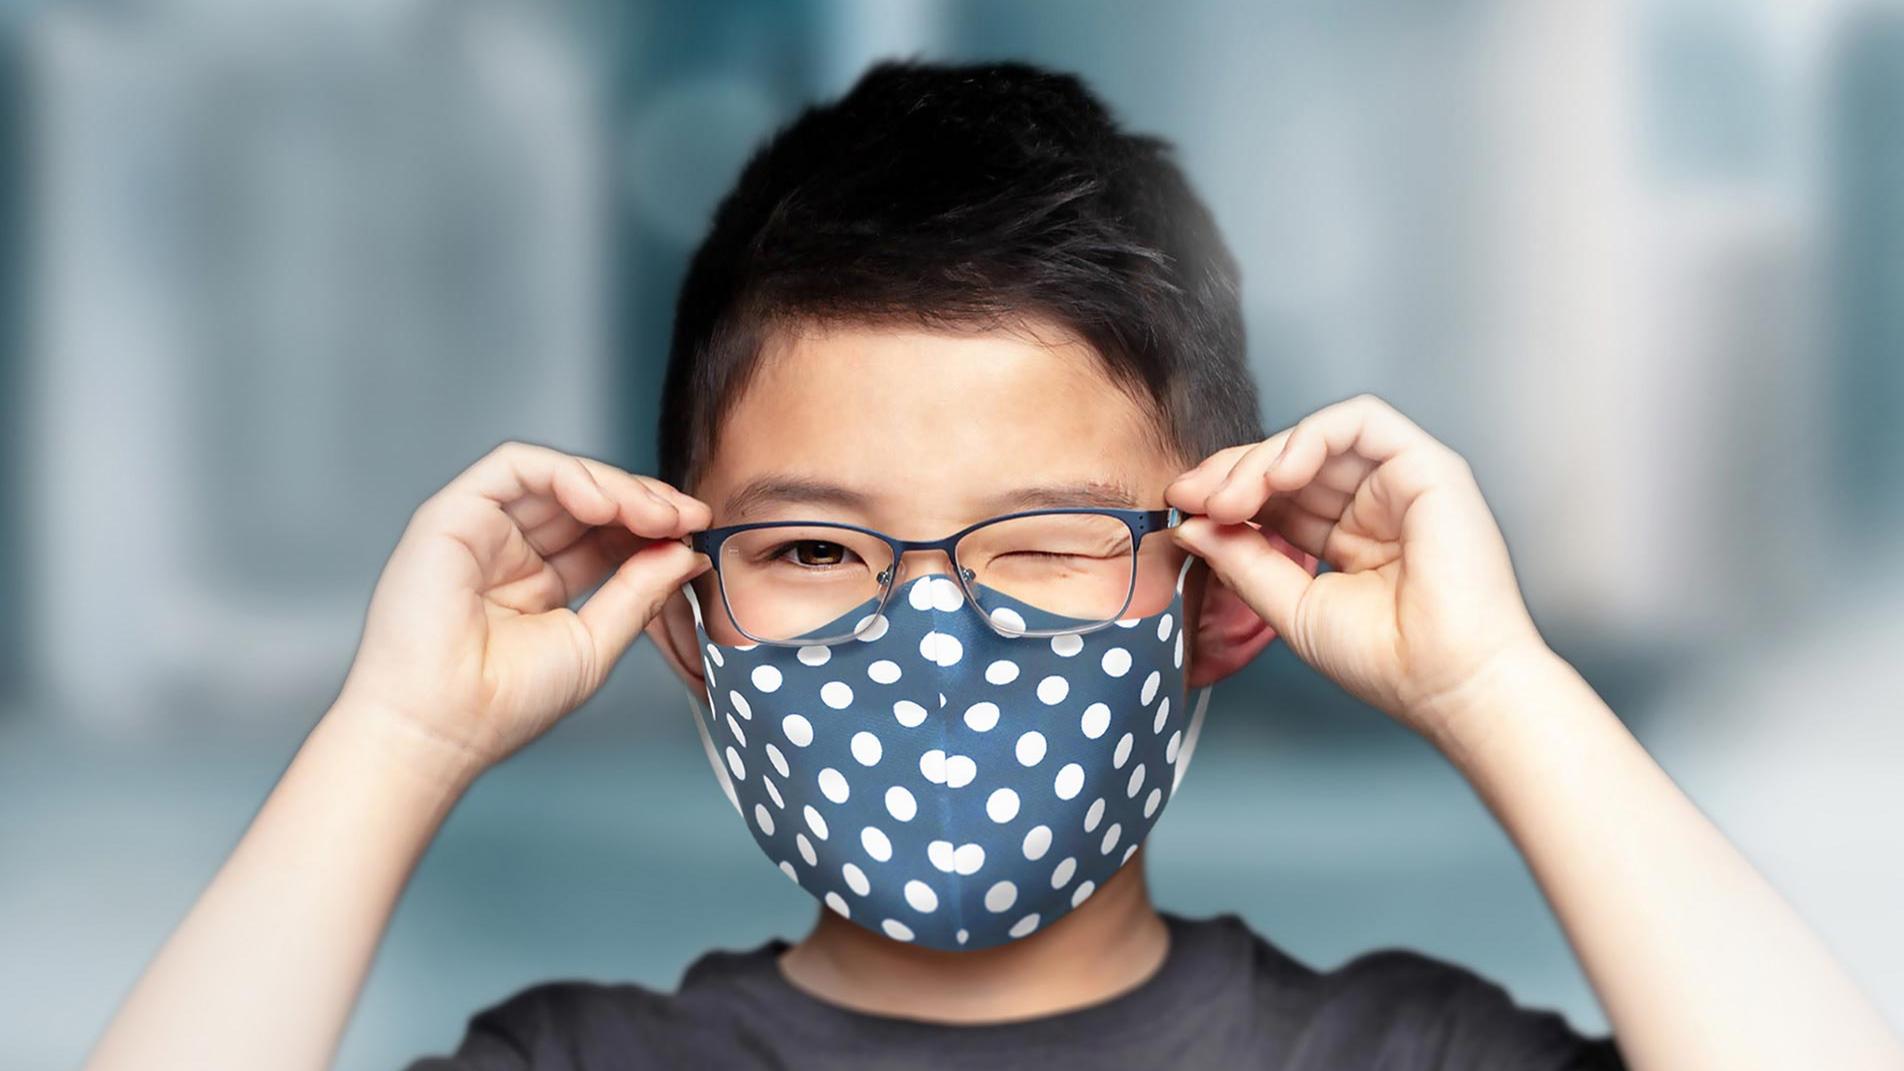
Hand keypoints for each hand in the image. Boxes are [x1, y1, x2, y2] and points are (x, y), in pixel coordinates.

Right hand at [333, 441, 709, 777]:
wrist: (446, 727)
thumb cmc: (506, 703)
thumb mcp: (595, 641)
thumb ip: (639, 592)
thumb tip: (687, 552)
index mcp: (540, 583)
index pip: (605, 535)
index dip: (651, 528)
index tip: (696, 534)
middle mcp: (510, 550)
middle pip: (587, 501)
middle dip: (644, 502)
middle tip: (687, 517)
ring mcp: (481, 529)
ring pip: (558, 477)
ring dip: (616, 487)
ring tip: (655, 514)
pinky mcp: (453, 514)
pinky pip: (515, 468)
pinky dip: (566, 475)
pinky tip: (604, 504)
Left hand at [1166, 393, 1548, 740]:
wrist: (1445, 683)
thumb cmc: (1386, 661)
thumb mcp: (1290, 607)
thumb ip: (1241, 561)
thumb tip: (1191, 524)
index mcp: (1349, 538)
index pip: (1278, 495)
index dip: (1228, 492)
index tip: (1183, 506)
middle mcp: (1376, 505)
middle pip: (1291, 461)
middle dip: (1234, 472)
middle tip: (1193, 496)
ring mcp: (1401, 484)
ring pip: (1318, 438)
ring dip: (1263, 458)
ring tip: (1230, 496)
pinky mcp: (1427, 467)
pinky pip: (1361, 423)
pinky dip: (1311, 437)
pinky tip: (1278, 472)